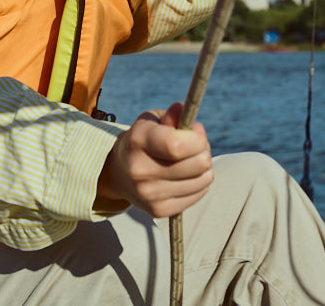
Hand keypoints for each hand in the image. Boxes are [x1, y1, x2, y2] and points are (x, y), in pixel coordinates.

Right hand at [96, 103, 213, 217]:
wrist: (120, 172)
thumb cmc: (144, 139)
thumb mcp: (153, 120)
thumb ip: (171, 116)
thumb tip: (185, 114)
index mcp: (138, 141)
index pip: (178, 145)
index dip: (197, 138)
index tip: (195, 130)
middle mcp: (140, 170)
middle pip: (198, 163)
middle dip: (204, 150)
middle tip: (194, 146)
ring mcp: (148, 194)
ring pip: (203, 180)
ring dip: (203, 168)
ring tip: (189, 160)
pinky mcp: (158, 210)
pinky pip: (199, 194)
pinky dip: (198, 183)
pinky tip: (185, 176)